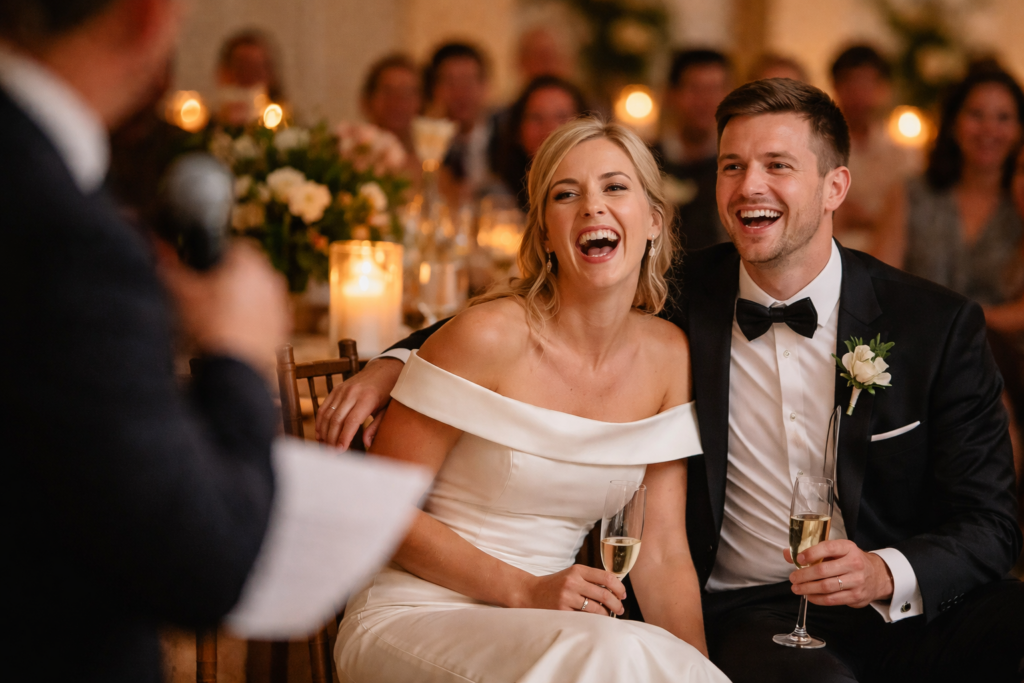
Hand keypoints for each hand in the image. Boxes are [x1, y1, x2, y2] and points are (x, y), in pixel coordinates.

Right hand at [158, 241, 288, 371]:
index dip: (214, 258)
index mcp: (249, 263)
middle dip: (229, 279)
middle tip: (205, 296)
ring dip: (241, 301)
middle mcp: (271, 279)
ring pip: (257, 295)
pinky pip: (265, 317)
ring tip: (216, 319)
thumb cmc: (210, 328)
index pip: (232, 247)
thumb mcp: (181, 294)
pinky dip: (251, 322)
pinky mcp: (283, 328)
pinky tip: (231, 335)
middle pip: (246, 271)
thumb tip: (156, 248)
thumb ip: (167, 266)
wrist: (238, 370)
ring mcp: (281, 304)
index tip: (202, 270)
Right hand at [315, 357, 404, 448]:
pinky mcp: (336, 389)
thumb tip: (367, 444)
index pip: (352, 421)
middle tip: (331, 455)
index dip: (344, 437)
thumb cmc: (389, 392)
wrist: (384, 370)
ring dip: (324, 433)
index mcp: (367, 398)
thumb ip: (377, 427)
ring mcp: (342, 390)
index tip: (340, 451)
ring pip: (327, 414)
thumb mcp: (388, 410)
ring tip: (325, 448)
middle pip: (337, 420)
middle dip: (332, 439)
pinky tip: (321, 435)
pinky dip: (320, 422)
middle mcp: (352, 393)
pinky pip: (324, 407)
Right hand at [516, 565, 625, 615]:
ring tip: (609, 617)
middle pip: (604, 594)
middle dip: (616, 604)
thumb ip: (590, 579)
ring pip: (596, 608)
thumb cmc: (555, 585)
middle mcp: (573, 581)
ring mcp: (567, 596)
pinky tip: (596, 622)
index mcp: (577, 570)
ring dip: (607, 615)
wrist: (530, 593)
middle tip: (620, 609)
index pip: (606, 577)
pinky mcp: (562, 610)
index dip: (619, 587)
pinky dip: (593, 621)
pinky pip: (584, 618)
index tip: (623, 595)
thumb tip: (615, 590)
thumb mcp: (571, 575)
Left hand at [785, 540, 893, 607]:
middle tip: (793, 578)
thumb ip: (812, 551)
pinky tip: (809, 596)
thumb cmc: (849, 561)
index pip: (827, 548)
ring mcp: (857, 581)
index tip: (798, 559)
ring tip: (797, 588)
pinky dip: (817, 599)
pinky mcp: (856, 596)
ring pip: (826, 587)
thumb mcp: (836, 551)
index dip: (811, 553)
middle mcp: (854, 563)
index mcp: (847, 547)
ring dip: (808, 589)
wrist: (876, 575)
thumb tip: (787, 554)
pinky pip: (832, 600)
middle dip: (804, 575)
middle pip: (823, 570)